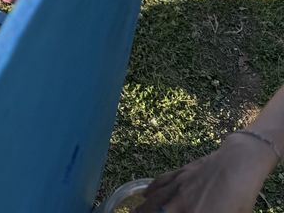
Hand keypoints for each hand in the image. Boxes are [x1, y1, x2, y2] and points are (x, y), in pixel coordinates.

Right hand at [139, 134, 274, 212]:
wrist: (237, 165)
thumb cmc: (239, 199)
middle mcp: (180, 203)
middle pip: (155, 212)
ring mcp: (177, 186)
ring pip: (153, 199)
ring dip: (142, 208)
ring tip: (134, 212)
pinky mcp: (179, 172)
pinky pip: (160, 182)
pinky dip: (150, 189)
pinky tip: (145, 194)